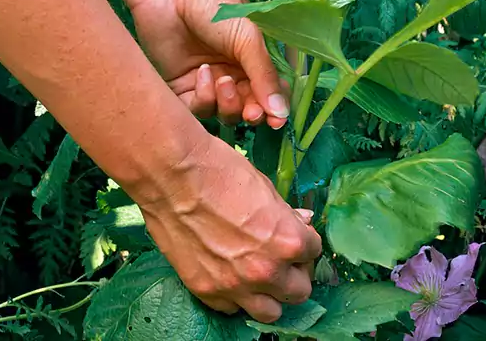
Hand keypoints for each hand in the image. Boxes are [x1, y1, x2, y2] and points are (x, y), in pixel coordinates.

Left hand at [128, 0, 288, 128]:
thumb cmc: (214, 4)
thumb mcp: (248, 38)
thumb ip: (265, 76)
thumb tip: (282, 114)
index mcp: (254, 61)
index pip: (270, 94)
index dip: (275, 110)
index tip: (277, 121)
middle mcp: (233, 75)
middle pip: (248, 110)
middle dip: (251, 112)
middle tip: (251, 111)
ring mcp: (208, 83)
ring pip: (224, 114)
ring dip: (228, 104)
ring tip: (224, 81)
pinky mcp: (182, 88)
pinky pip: (198, 109)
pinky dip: (204, 98)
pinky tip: (203, 74)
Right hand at [137, 136, 321, 321]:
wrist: (171, 175)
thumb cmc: (221, 171)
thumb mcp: (265, 188)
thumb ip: (286, 215)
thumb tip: (302, 221)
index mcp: (288, 242)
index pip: (314, 253)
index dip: (304, 242)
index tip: (294, 236)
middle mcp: (266, 271)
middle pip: (300, 292)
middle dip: (294, 274)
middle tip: (281, 259)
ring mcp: (234, 286)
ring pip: (270, 313)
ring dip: (270, 295)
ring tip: (259, 276)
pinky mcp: (206, 291)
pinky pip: (231, 308)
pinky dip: (235, 296)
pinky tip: (229, 276)